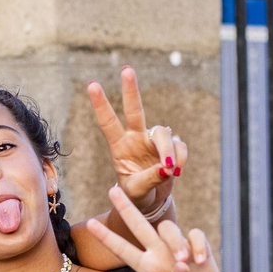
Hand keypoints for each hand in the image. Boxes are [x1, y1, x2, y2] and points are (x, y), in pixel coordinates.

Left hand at [85, 186, 225, 271]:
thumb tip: (181, 265)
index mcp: (145, 267)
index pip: (122, 249)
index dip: (106, 238)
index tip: (90, 224)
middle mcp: (157, 252)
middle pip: (139, 225)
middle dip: (126, 208)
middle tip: (113, 190)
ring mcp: (176, 246)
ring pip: (167, 228)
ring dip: (175, 242)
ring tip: (183, 261)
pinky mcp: (196, 244)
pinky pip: (194, 234)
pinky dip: (197, 246)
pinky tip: (200, 261)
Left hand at [88, 67, 186, 214]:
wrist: (150, 201)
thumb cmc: (135, 195)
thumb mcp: (136, 190)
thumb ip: (149, 179)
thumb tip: (166, 167)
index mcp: (118, 146)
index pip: (107, 122)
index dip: (101, 104)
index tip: (92, 85)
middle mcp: (135, 138)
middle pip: (134, 110)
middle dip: (131, 90)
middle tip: (126, 69)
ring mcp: (153, 141)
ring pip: (163, 134)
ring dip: (168, 151)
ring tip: (170, 170)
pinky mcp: (170, 147)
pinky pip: (179, 147)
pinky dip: (180, 158)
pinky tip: (176, 171)